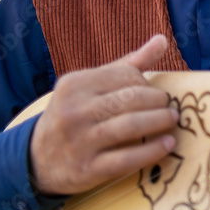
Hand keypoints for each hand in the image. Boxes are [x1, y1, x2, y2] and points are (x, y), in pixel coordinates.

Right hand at [29, 35, 178, 195]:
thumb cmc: (75, 114)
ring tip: (173, 120)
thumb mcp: (92, 85)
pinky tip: (168, 144)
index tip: (157, 93)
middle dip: (158, 102)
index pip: (126, 76)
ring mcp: (79, 141)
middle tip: (170, 107)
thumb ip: (128, 64)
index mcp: (75, 84)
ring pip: (131, 126)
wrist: (37, 160)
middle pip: (131, 100)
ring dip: (159, 121)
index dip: (148, 84)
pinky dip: (152, 150)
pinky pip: (127, 158)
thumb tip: (162, 39)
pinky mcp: (87, 169)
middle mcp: (74, 111)